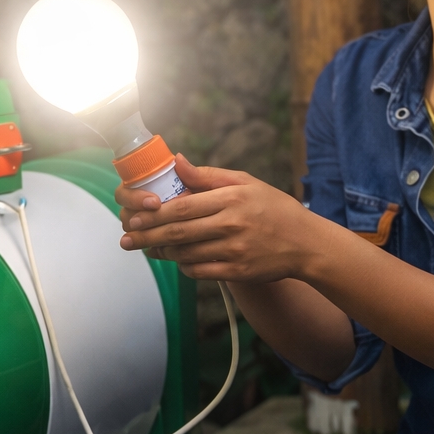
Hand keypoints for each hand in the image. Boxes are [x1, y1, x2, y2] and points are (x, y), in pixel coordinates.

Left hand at [113, 155, 327, 283]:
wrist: (306, 243)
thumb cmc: (272, 207)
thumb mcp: (244, 182)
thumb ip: (207, 176)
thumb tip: (176, 161)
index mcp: (231, 198)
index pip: (183, 206)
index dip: (154, 214)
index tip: (133, 217)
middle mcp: (232, 224)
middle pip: (179, 232)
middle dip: (147, 236)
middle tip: (127, 239)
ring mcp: (235, 250)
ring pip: (186, 254)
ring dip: (163, 253)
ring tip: (148, 249)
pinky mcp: (238, 271)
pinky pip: (201, 272)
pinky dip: (185, 267)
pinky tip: (178, 260)